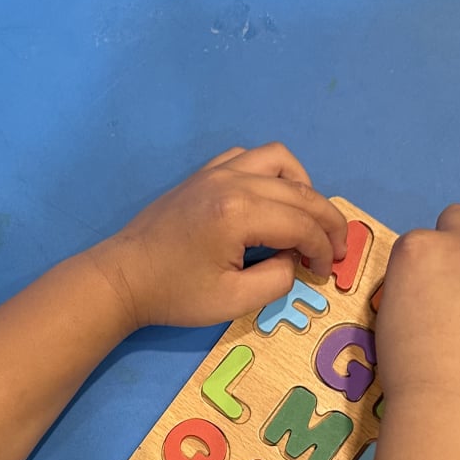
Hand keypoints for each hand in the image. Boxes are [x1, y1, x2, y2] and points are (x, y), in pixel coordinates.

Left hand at [93, 143, 348, 330]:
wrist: (123, 277)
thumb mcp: (233, 301)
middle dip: (326, 221)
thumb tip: (294, 260)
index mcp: (240, 214)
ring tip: (307, 219)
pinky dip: (272, 173)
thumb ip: (276, 279)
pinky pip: (250, 157)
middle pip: (300, 191)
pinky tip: (272, 200)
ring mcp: (216, 172)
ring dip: (303, 187)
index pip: (302, 224)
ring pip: (279, 160)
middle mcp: (232, 182)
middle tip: (336, 248)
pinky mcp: (204, 173)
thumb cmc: (174, 294)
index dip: (323, 249)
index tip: (326, 271)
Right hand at [375, 205, 459, 410]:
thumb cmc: (406, 366)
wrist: (451, 398)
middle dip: (458, 242)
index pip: (421, 239)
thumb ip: (412, 283)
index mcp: (419, 248)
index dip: (424, 264)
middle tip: (457, 281)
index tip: (425, 290)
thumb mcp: (389, 312)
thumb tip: (430, 287)